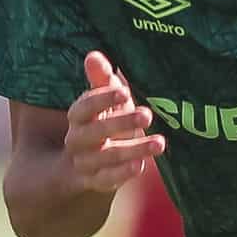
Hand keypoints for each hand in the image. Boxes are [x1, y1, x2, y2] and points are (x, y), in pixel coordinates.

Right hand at [66, 52, 164, 195]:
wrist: (83, 164)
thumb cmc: (101, 121)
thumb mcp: (103, 100)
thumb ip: (100, 79)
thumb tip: (93, 55)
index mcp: (78, 117)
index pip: (83, 107)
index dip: (101, 99)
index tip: (124, 92)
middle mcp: (77, 140)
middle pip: (94, 132)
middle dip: (120, 123)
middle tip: (147, 115)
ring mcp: (85, 162)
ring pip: (105, 157)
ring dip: (132, 150)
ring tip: (159, 143)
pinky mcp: (95, 181)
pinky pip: (105, 179)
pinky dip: (122, 174)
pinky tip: (141, 166)